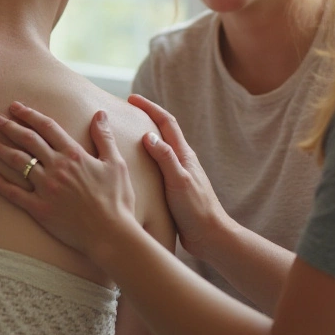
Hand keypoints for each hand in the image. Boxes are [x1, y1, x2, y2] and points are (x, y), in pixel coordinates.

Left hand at [0, 102, 138, 258]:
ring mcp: (45, 187)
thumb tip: (100, 113)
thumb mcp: (115, 163)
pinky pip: (12, 192)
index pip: (47, 127)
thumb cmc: (117, 200)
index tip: (15, 107)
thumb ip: (104, 137)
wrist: (110, 234)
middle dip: (10, 127)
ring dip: (2, 149)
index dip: (29, 115)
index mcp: (73, 154)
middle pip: (28, 140)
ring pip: (17, 162)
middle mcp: (56, 167)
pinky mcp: (38, 208)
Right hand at [129, 94, 229, 256]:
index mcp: (183, 155)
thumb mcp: (179, 181)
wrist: (210, 236)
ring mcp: (177, 173)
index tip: (132, 99)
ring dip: (144, 136)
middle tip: (125, 111)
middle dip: (146, 117)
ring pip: (159, 149)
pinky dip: (144, 158)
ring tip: (124, 135)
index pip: (166, 123)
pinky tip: (133, 167)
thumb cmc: (196, 209)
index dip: (150, 108)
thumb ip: (165, 158)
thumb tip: (148, 135)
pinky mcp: (173, 188)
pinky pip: (156, 166)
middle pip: (163, 131)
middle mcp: (181, 161)